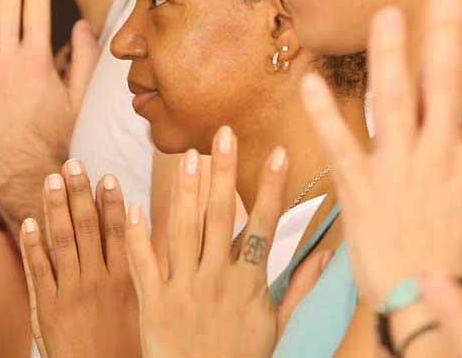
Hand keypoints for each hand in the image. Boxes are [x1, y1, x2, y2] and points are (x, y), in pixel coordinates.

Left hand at [20, 161, 140, 357]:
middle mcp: (98, 282)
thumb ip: (142, 271)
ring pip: (61, 242)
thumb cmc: (129, 346)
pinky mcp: (48, 310)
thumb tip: (145, 237)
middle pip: (87, 229)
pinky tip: (29, 222)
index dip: (111, 202)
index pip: (118, 232)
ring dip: (54, 207)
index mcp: (125, 281)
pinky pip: (39, 271)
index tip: (107, 176)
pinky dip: (32, 245)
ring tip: (51, 179)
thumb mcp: (143, 308)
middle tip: (74, 163)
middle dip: (79, 193)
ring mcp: (71, 294)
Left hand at [125, 129, 290, 357]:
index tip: (278, 153)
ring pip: (183, 231)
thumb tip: (326, 255)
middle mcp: (217, 280)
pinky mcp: (153, 303)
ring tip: (188, 156)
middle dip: (225, 173)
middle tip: (224, 134)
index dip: (272, 188)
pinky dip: (138, 235)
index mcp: (250, 284)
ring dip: (185, 191)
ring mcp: (184, 289)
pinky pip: (144, 263)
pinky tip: (135, 205)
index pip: (265, 226)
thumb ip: (299, 288)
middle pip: (222, 217)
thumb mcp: (276, 326)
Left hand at [301, 0, 461, 306]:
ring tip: (385, 14)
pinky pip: (338, 146)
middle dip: (444, 31)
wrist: (433, 310)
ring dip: (388, 53)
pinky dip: (322, 113)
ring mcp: (397, 171)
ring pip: (392, 100)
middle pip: (443, 82)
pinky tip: (309, 80)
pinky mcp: (360, 192)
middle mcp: (438, 156)